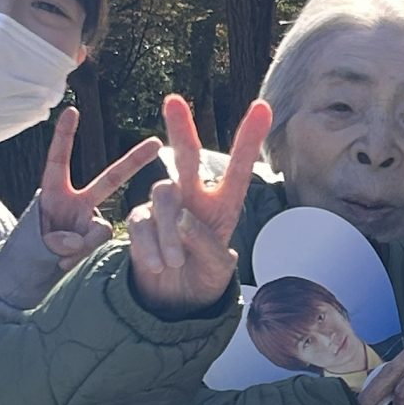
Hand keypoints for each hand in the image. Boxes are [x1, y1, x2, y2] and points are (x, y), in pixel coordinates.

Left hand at [34, 111, 163, 269]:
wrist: (41, 266)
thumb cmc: (34, 245)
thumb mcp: (37, 240)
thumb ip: (59, 239)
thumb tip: (81, 240)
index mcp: (56, 191)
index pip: (59, 159)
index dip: (64, 136)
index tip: (71, 110)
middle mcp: (79, 201)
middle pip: (111, 178)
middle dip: (135, 160)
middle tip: (156, 143)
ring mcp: (91, 219)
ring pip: (99, 229)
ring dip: (79, 244)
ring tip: (59, 256)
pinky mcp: (98, 237)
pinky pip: (99, 244)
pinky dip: (82, 254)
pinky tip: (66, 263)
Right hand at [127, 93, 273, 316]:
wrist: (175, 303)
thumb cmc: (204, 278)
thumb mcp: (217, 269)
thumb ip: (206, 245)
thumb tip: (180, 219)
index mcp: (223, 205)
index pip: (239, 168)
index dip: (250, 138)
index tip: (262, 106)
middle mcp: (194, 199)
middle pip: (188, 158)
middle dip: (181, 129)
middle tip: (173, 101)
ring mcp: (164, 208)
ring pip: (163, 195)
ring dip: (168, 231)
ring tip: (174, 263)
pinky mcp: (141, 222)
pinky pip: (142, 223)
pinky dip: (149, 246)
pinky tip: (157, 266)